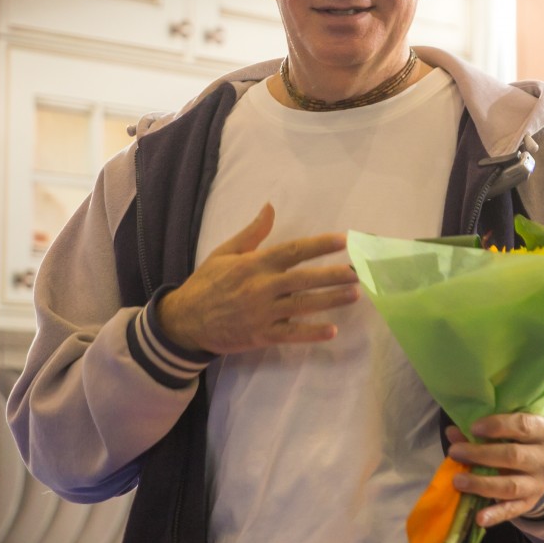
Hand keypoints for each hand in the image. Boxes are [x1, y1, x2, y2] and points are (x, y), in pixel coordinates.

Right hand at [157, 203, 358, 355]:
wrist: (184, 320)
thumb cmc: (207, 283)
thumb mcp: (225, 252)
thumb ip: (252, 232)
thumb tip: (270, 207)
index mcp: (255, 263)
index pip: (294, 250)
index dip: (320, 245)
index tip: (344, 240)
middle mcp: (261, 286)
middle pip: (304, 278)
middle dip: (333, 274)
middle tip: (358, 271)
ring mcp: (262, 312)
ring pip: (303, 305)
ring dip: (331, 300)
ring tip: (354, 294)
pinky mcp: (261, 335)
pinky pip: (291, 334)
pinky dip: (312, 333)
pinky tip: (332, 330)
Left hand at [449, 414, 543, 526]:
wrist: (542, 464)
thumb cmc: (521, 439)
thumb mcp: (509, 430)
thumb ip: (481, 430)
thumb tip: (452, 432)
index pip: (522, 426)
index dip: (497, 426)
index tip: (473, 428)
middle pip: (513, 456)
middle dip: (480, 454)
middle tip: (455, 452)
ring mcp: (539, 484)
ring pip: (511, 486)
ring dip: (481, 484)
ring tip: (458, 480)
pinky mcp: (530, 503)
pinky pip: (512, 510)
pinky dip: (495, 515)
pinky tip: (479, 518)